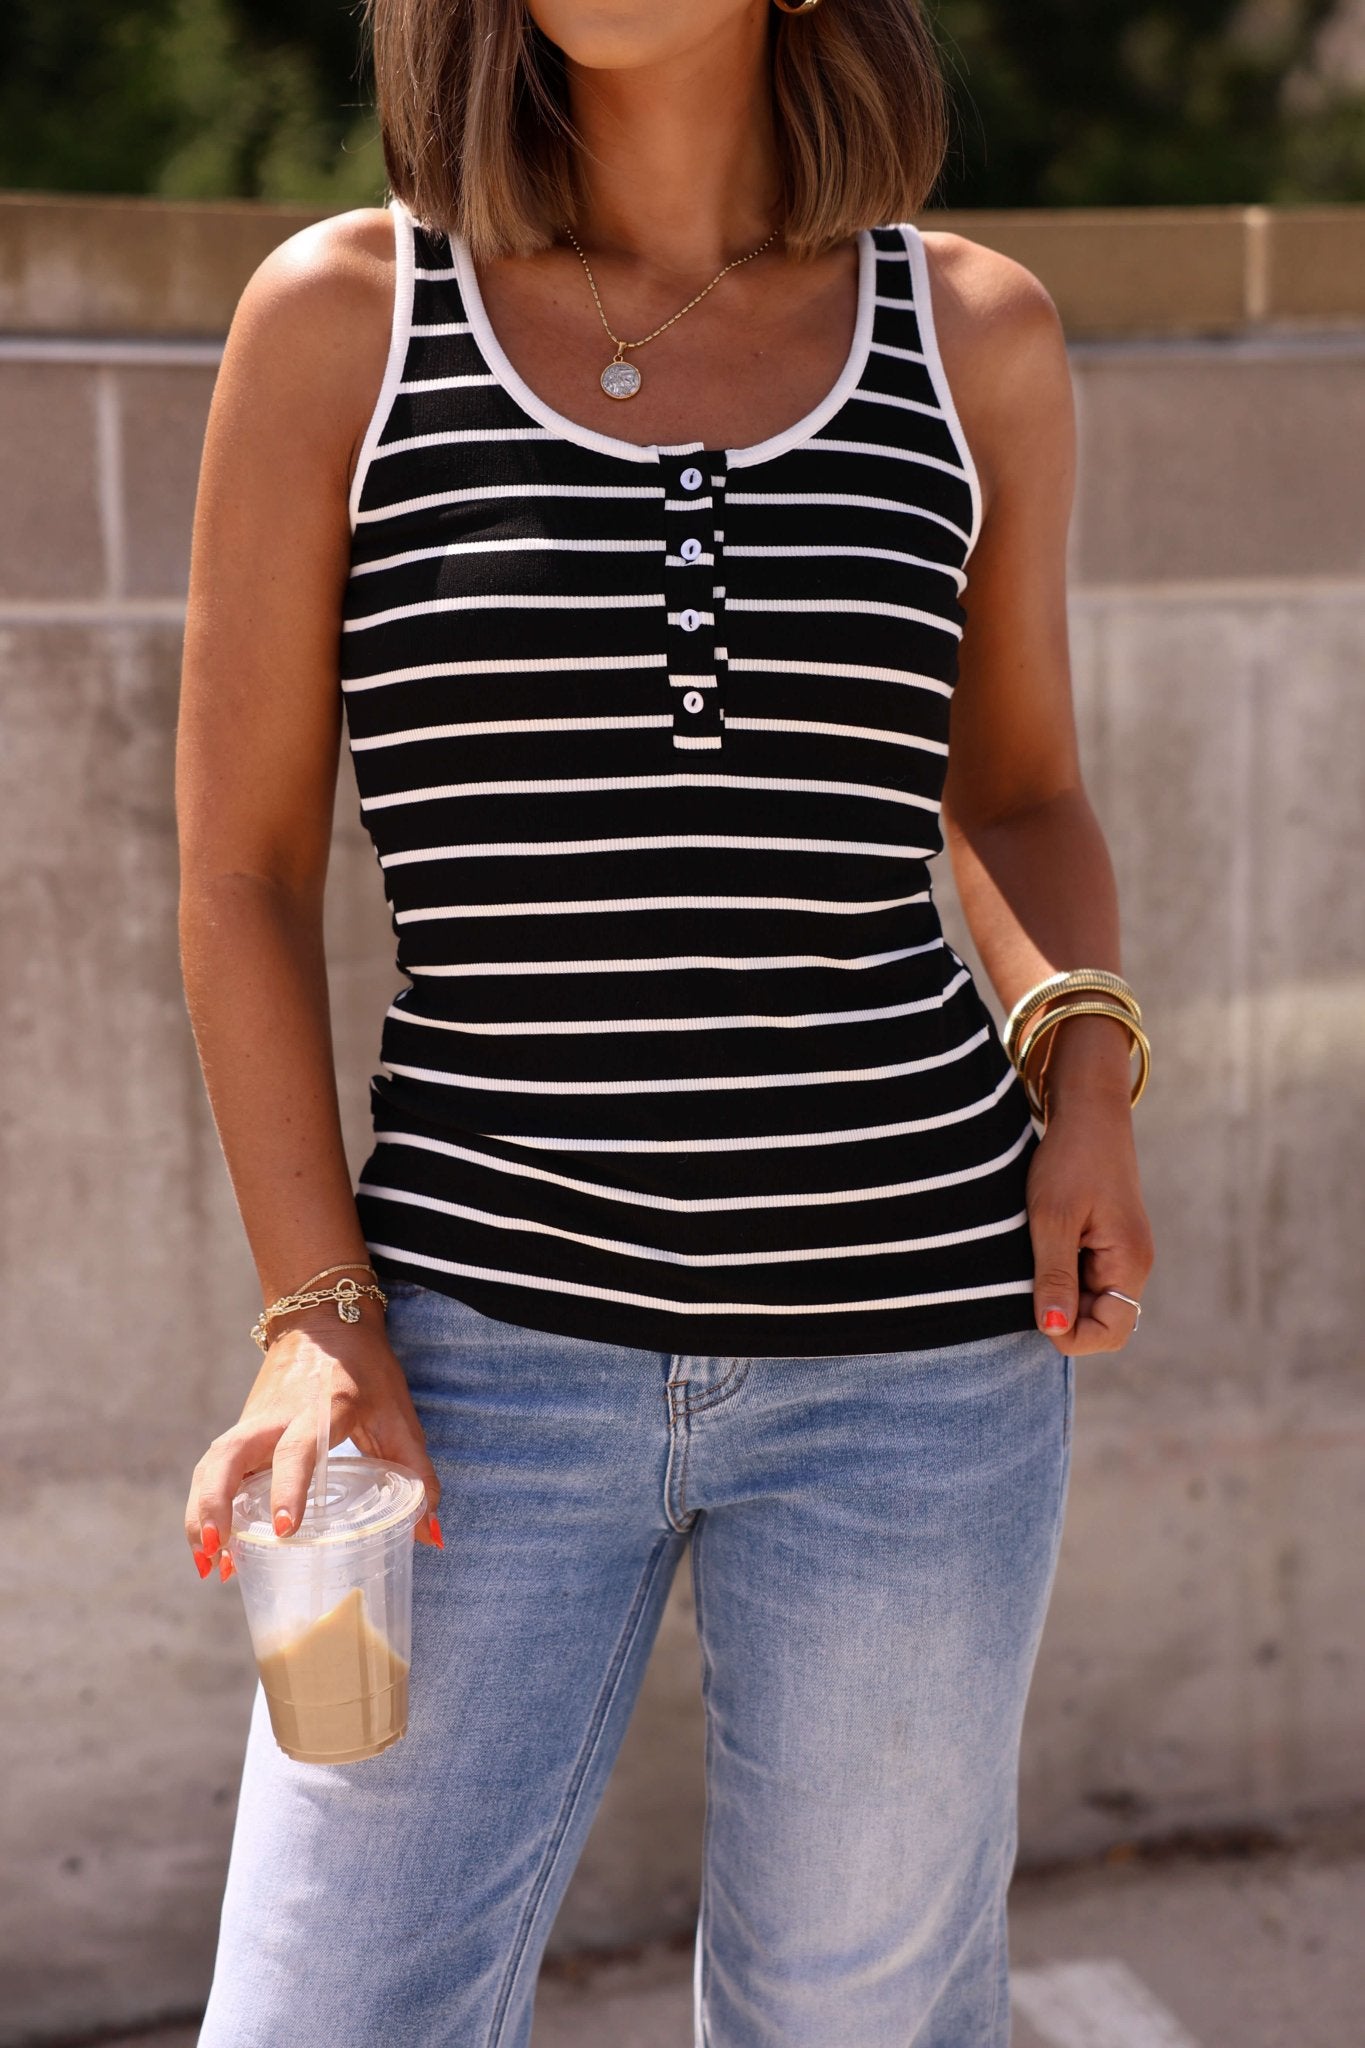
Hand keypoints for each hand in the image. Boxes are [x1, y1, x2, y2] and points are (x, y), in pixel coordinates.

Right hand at [183, 1309, 442, 1580]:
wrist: (324, 1318)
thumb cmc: (367, 1369)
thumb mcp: (399, 1415)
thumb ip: (418, 1473)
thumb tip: (432, 1537)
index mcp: (322, 1407)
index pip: (298, 1448)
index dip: (289, 1487)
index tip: (285, 1528)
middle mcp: (277, 1415)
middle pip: (229, 1457)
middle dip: (215, 1505)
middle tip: (218, 1554)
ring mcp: (253, 1420)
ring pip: (212, 1464)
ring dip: (202, 1512)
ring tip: (207, 1565)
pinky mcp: (242, 1428)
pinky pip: (215, 1468)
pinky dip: (206, 1506)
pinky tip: (214, 1548)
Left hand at [1025, 1093, 1154, 1354]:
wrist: (1088, 1111)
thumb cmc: (1070, 1159)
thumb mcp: (1052, 1219)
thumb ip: (1054, 1276)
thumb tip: (1054, 1329)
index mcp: (1130, 1263)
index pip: (1108, 1333)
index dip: (1068, 1333)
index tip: (1031, 1303)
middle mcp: (1134, 1264)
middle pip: (1099, 1321)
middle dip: (1062, 1312)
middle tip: (1028, 1276)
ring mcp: (1121, 1253)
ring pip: (1088, 1299)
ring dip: (1057, 1289)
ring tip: (1034, 1253)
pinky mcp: (1107, 1241)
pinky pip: (1084, 1277)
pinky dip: (1059, 1271)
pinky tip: (1040, 1245)